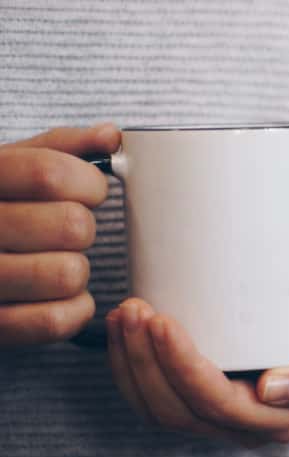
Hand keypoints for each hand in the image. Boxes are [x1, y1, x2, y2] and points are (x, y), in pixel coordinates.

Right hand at [0, 125, 119, 348]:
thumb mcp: (8, 168)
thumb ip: (58, 147)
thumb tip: (111, 136)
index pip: (49, 173)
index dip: (89, 183)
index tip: (90, 191)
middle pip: (71, 225)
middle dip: (84, 229)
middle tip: (68, 233)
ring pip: (67, 274)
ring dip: (78, 272)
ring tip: (58, 263)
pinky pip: (54, 320)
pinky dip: (74, 311)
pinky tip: (62, 298)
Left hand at [106, 299, 288, 447]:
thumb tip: (269, 389)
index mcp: (280, 424)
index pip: (214, 403)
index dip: (180, 366)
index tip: (162, 320)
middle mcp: (245, 429)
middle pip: (176, 410)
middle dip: (144, 361)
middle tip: (134, 307)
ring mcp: (225, 418)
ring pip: (159, 409)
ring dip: (131, 364)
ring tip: (124, 313)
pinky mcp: (212, 399)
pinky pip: (159, 398)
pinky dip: (133, 368)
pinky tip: (125, 332)